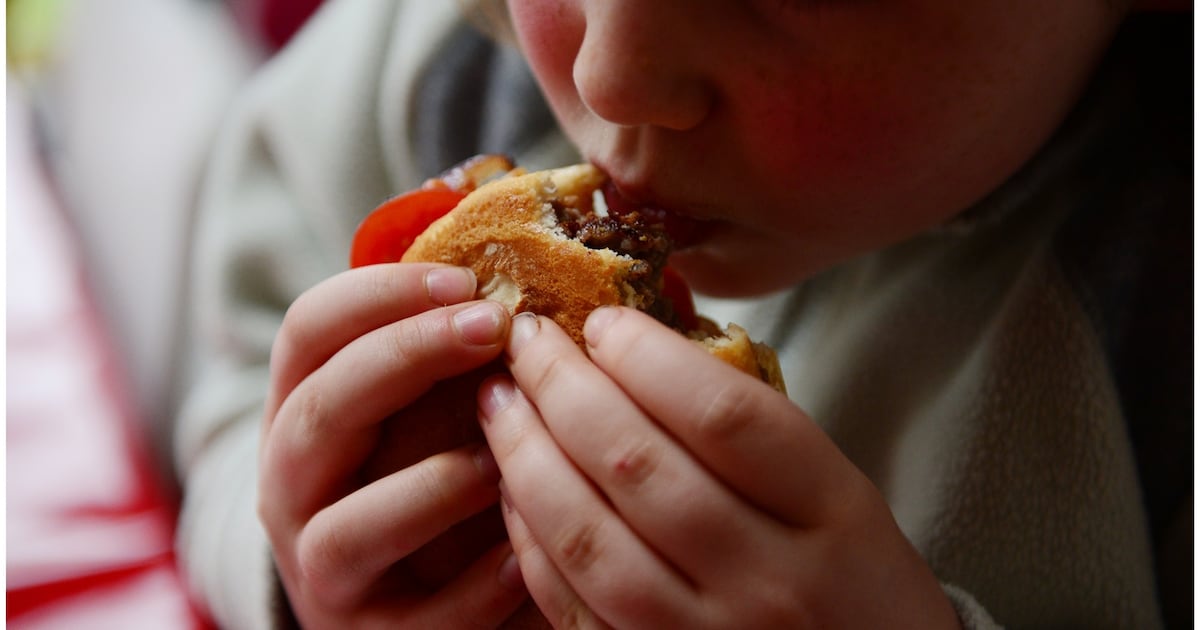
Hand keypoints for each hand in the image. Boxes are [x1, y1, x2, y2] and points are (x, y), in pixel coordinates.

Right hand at [258, 263, 527, 627]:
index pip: (309, 330)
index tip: (466, 275)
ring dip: (431, 486)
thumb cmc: (425, 464)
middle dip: (405, 356)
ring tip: (505, 457)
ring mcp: (322, 567)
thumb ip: (445, 314)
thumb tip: (489, 189)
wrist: (396, 594)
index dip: (379, 294)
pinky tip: (532, 553)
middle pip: (322, 411)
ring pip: (348, 529)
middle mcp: (293, 485)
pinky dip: (477, 587)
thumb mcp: (420, 392)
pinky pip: (419, 618)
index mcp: (303, 408)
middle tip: (494, 326)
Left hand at [477, 307, 961, 628]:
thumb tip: (636, 345)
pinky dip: (530, 539)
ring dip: (526, 457)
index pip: (721, 414)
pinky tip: (513, 487)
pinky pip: (571, 604)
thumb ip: (750, 429)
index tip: (603, 323)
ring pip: (588, 538)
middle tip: (528, 342)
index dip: (645, 357)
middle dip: (563, 388)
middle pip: (638, 465)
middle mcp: (769, 581)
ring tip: (500, 403)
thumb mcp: (837, 492)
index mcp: (831, 514)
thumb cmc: (853, 579)